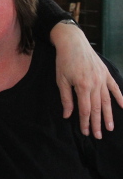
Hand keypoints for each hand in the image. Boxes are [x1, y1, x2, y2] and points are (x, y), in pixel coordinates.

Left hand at [52, 23, 122, 137]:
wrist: (73, 42)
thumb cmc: (64, 61)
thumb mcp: (61, 80)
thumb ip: (66, 98)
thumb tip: (68, 115)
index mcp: (83, 86)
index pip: (85, 110)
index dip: (85, 122)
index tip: (86, 132)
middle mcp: (95, 84)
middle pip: (98, 108)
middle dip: (97, 123)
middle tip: (98, 136)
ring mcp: (103, 78)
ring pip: (107, 101)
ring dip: (109, 115)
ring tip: (110, 127)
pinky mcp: (106, 73)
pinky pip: (115, 87)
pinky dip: (120, 97)